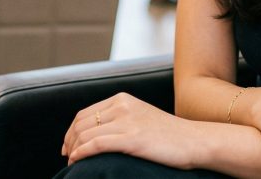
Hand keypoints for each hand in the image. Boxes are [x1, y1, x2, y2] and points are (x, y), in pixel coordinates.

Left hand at [61, 92, 199, 168]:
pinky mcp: (132, 138)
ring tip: (71, 162)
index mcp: (123, 99)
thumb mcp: (141, 117)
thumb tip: (96, 133)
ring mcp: (127, 121)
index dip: (71, 130)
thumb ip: (120, 119)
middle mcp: (123, 106)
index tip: (68, 145)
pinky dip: (81, 153)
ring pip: (86, 134)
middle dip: (69, 140)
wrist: (194, 141)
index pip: (85, 113)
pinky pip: (97, 144)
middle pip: (82, 123)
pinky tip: (76, 161)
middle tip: (66, 155)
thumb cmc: (169, 135)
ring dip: (73, 150)